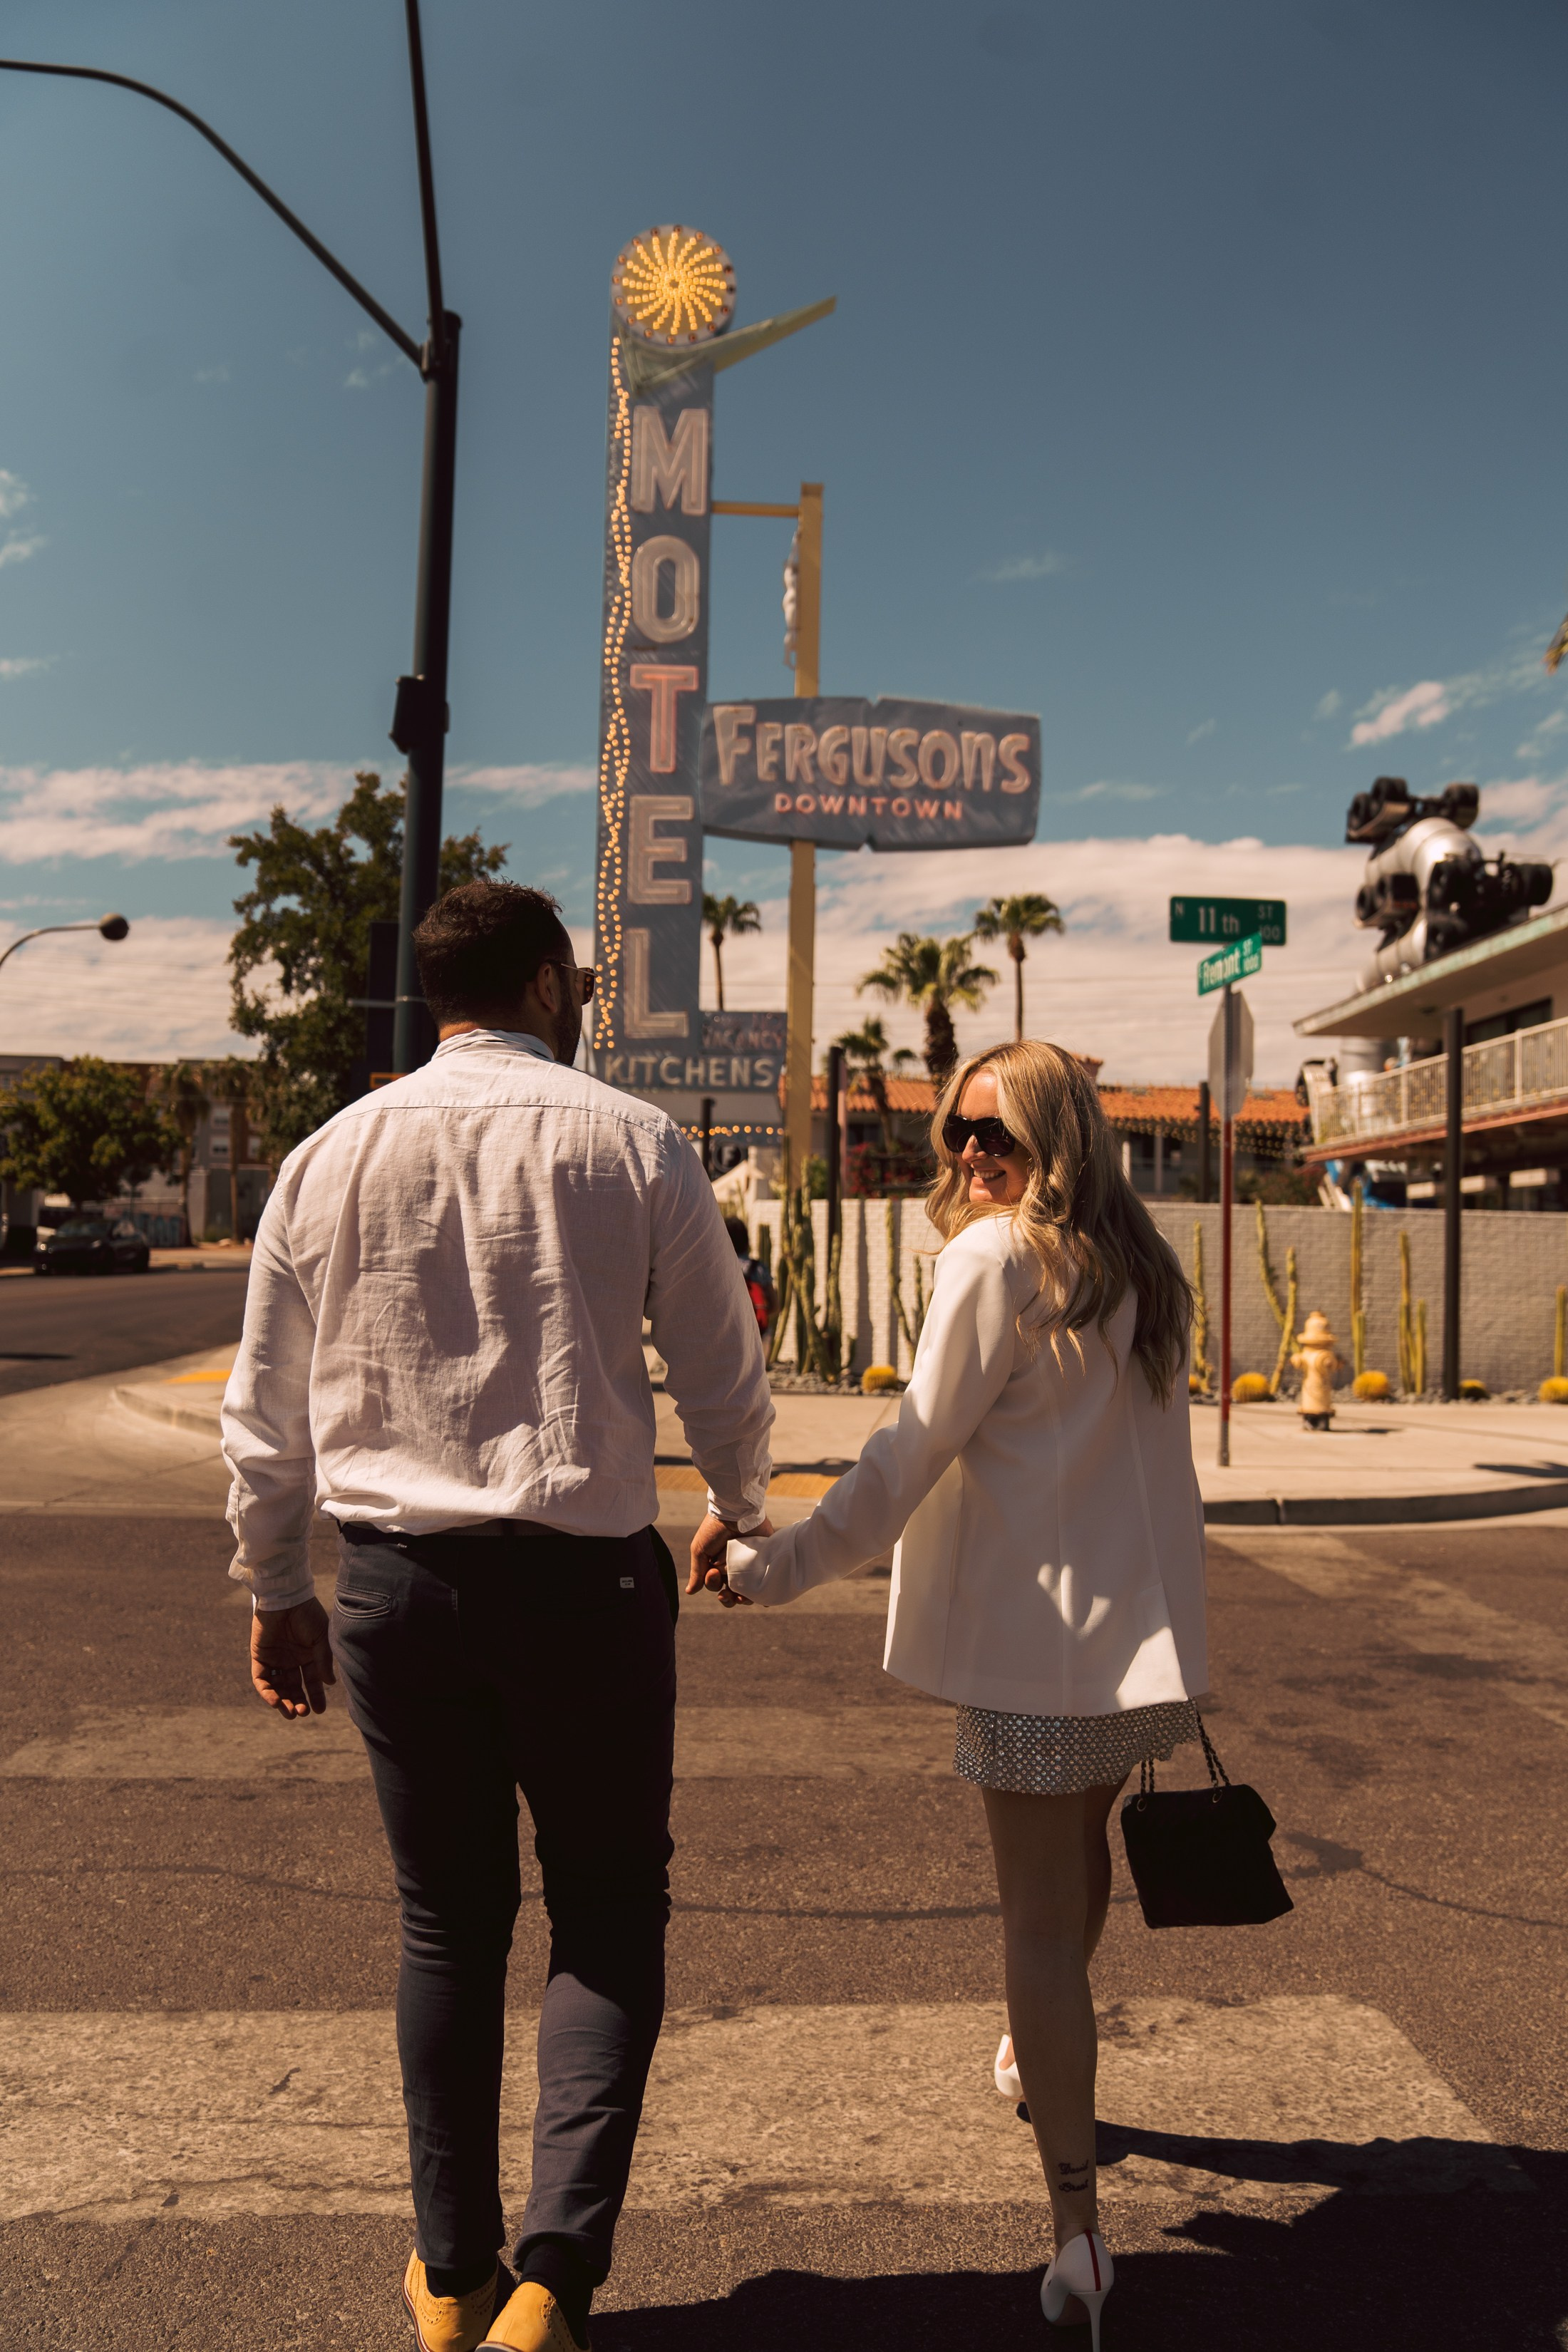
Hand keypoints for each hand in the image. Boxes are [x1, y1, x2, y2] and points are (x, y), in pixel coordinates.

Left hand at [251, 1597, 334, 1717]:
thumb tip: (329, 1683)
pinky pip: (262, 1680)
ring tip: (290, 1713)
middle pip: (293, 1688)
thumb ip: (323, 1660)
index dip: (315, 1696)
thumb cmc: (307, 1614)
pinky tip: (276, 1701)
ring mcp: (275, 1660)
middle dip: (298, 1702)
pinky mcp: (259, 1657)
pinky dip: (267, 1692)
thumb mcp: (321, 1638)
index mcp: (308, 1656)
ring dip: (283, 1702)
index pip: (311, 1681)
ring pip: (277, 1687)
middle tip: (303, 1713)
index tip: (320, 1710)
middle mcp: (291, 1660)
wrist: (286, 1597)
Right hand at [686, 1512, 773, 1607]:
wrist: (736, 1511)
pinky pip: (765, 1581)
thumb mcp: (700, 1550)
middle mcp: (733, 1567)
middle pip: (731, 1593)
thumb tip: (690, 1592)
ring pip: (748, 1591)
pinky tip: (764, 1600)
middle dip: (727, 1599)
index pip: (714, 1585)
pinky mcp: (764, 1561)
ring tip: (742, 1599)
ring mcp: (749, 1565)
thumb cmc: (714, 1529)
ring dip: (744, 1599)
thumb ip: (697, 1572)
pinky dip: (765, 1593)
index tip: (714, 1573)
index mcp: (717, 1566)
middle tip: (726, 1595)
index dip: (713, 1585)